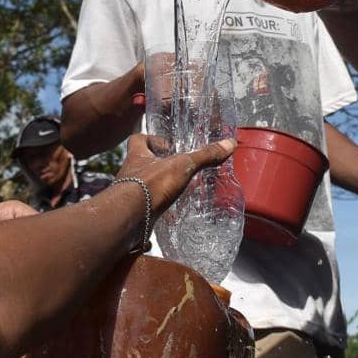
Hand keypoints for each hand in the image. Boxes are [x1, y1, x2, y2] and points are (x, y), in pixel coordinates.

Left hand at [116, 133, 234, 214]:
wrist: (129, 219)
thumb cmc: (150, 185)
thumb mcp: (183, 167)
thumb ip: (205, 156)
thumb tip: (230, 143)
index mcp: (137, 156)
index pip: (138, 139)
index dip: (150, 139)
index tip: (166, 144)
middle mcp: (129, 174)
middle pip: (140, 164)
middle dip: (155, 167)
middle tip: (174, 171)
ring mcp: (127, 195)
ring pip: (140, 188)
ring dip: (155, 189)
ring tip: (174, 193)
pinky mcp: (131, 214)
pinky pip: (143, 210)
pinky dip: (153, 212)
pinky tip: (167, 215)